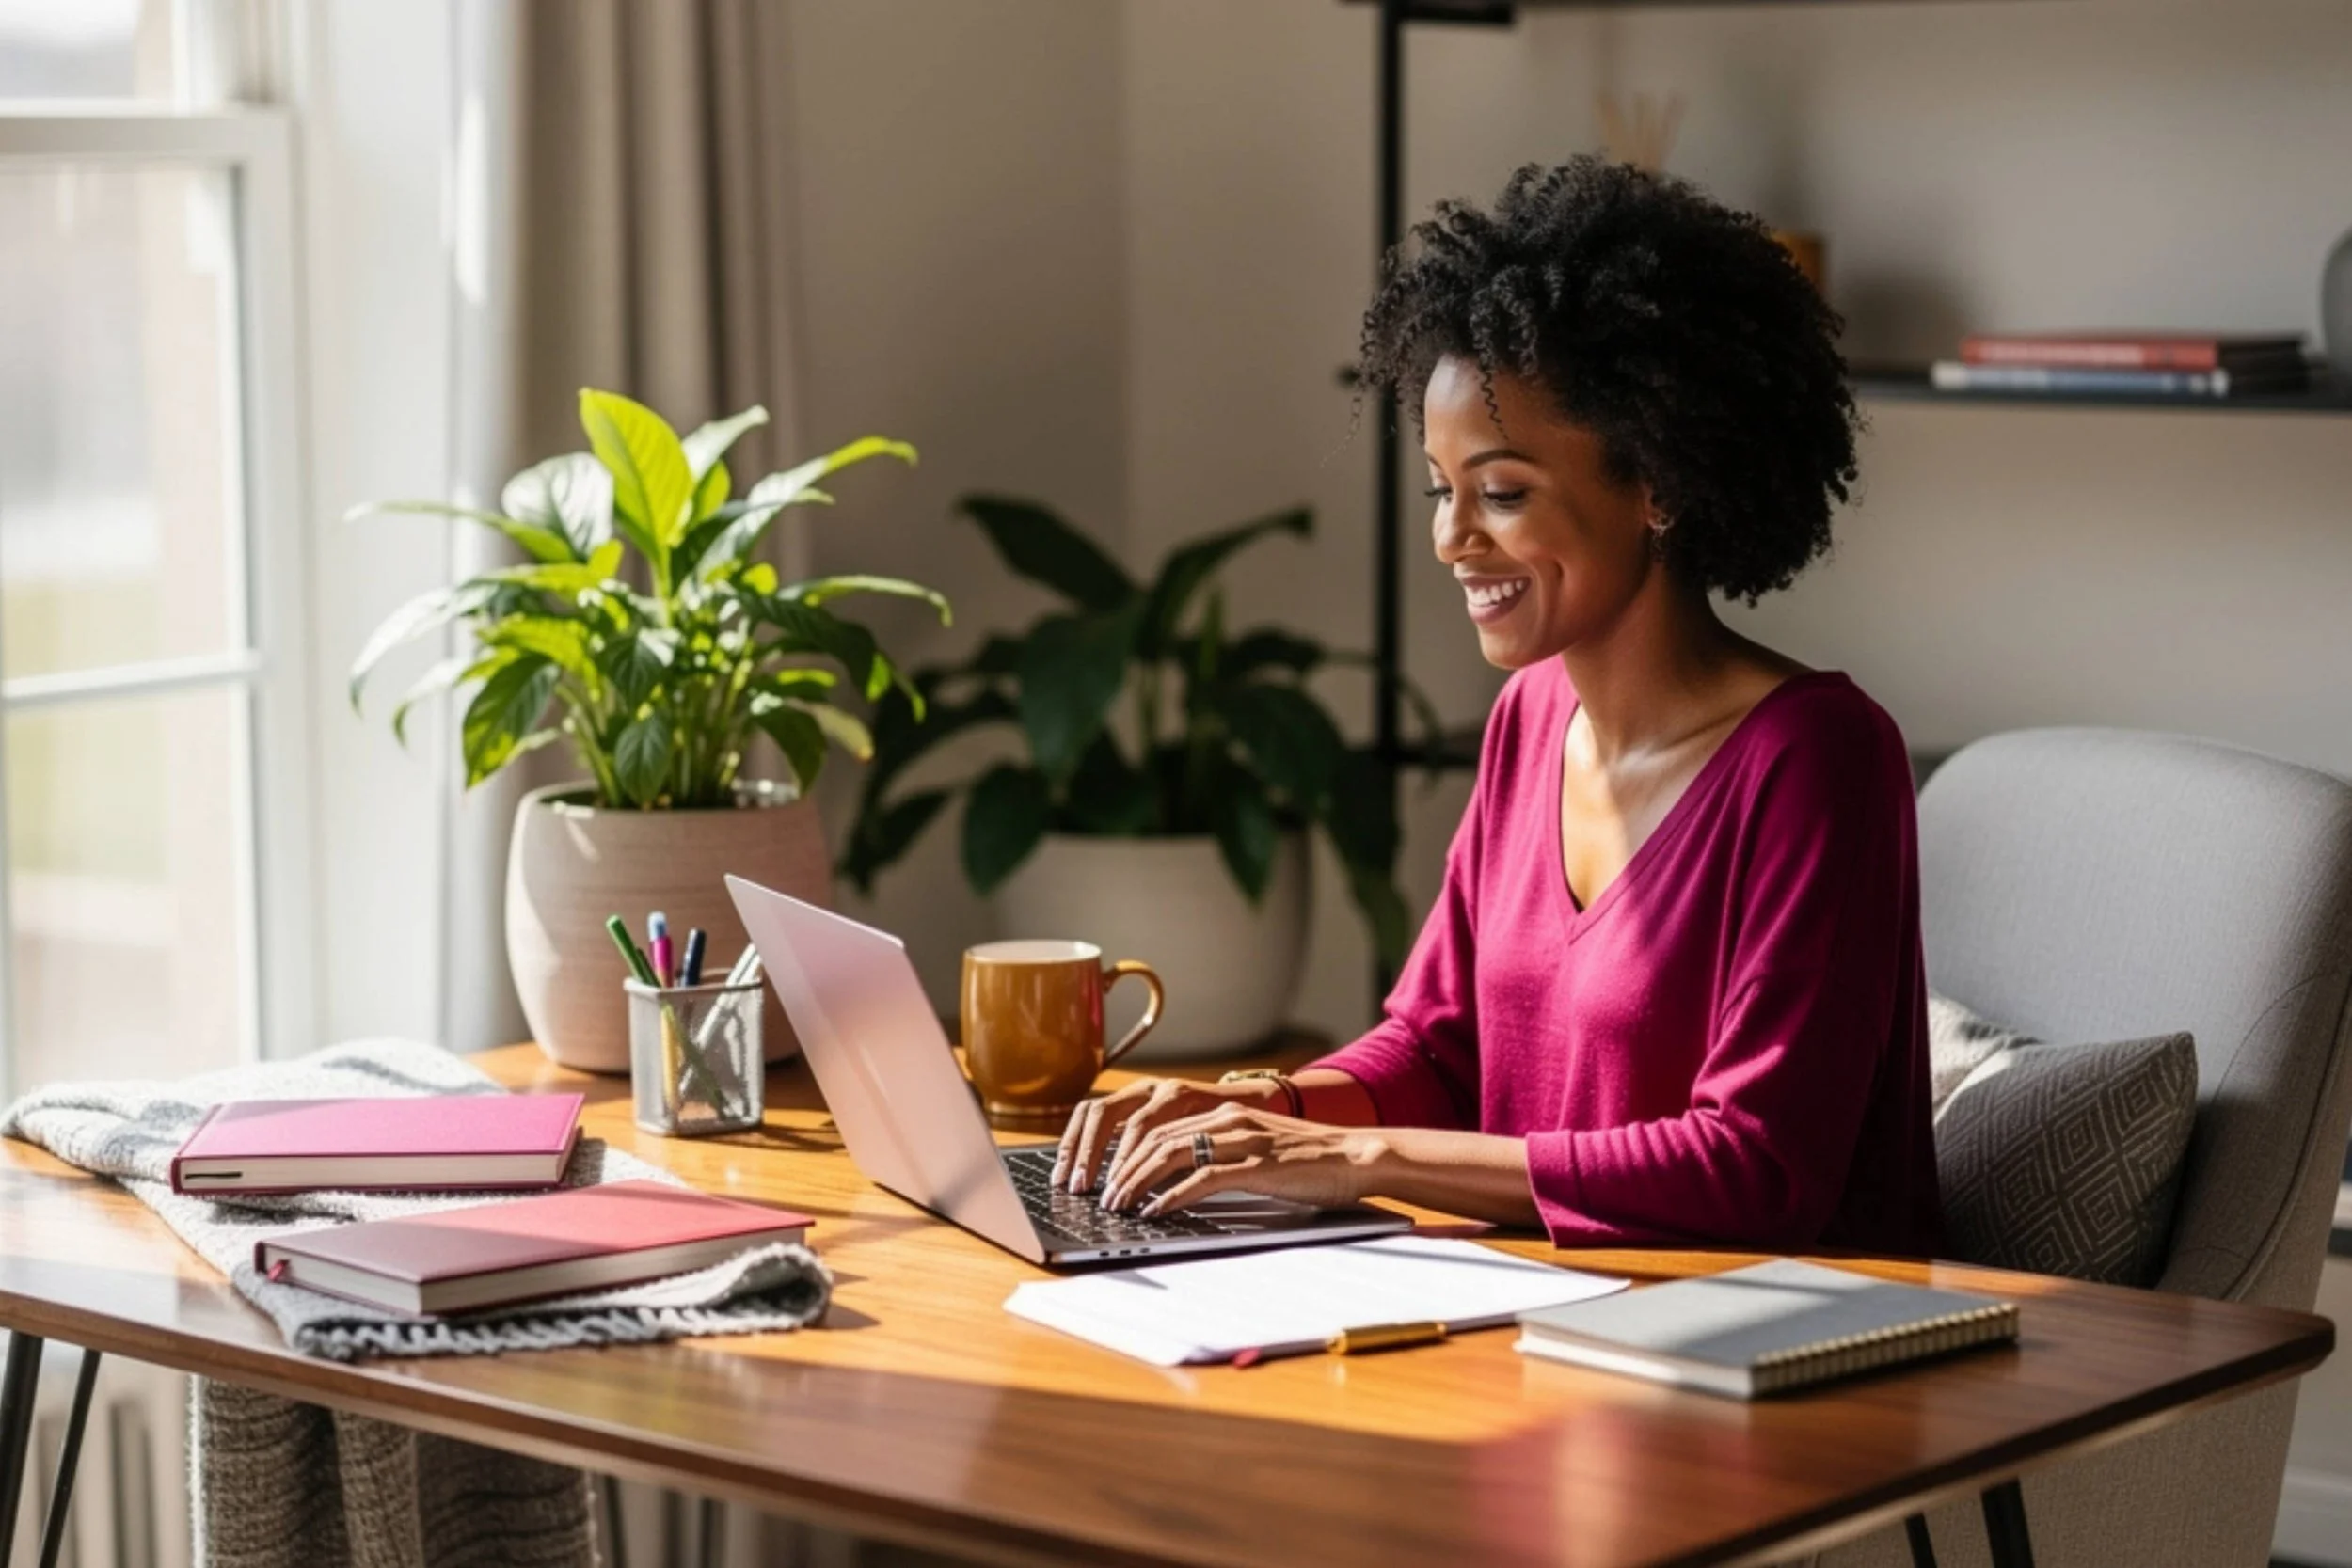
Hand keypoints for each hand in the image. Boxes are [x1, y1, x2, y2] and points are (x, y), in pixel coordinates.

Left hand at [1097, 1100, 1371, 1215]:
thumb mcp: (1259, 1147)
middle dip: (1122, 1169)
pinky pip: (1202, 1179)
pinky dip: (1171, 1196)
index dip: (1128, 1154)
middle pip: (1156, 1139)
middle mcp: (1228, 1119)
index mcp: (1225, 1112)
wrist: (1357, 1156)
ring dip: (1137, 1182)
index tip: (1108, 1178)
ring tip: (1119, 1205)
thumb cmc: (1312, 1160)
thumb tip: (1185, 1180)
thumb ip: (1224, 1155)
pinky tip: (1155, 1212)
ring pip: (1171, 1155)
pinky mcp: (1256, 1166)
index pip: (1161, 1129)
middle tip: (1103, 1196)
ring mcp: (1241, 1141)